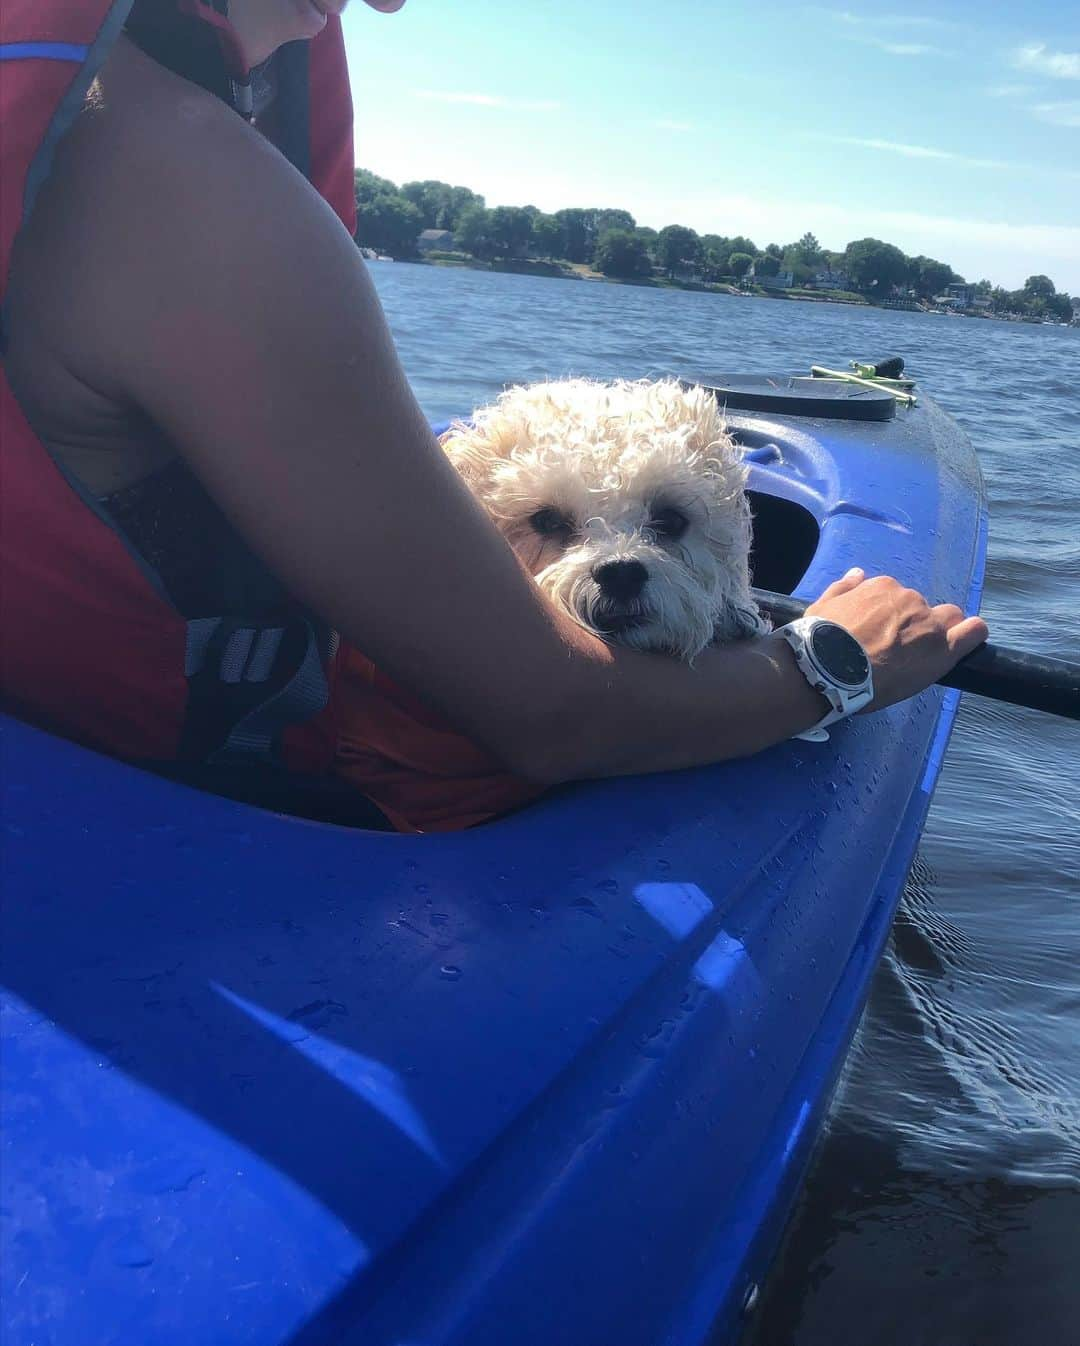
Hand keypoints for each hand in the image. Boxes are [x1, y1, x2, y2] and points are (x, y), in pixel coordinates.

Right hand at [806, 568, 988, 710]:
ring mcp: (929, 625)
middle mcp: (909, 600)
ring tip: (924, 654)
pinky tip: (970, 639)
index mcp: (883, 588)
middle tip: (898, 648)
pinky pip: (973, 633)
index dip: (891, 617)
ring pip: (949, 620)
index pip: (897, 598)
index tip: (880, 634)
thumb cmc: (819, 639)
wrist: (827, 669)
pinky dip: (973, 634)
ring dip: (941, 631)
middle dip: (916, 624)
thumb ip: (843, 588)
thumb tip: (857, 573)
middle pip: (923, 609)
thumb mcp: (822, 605)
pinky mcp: (943, 650)